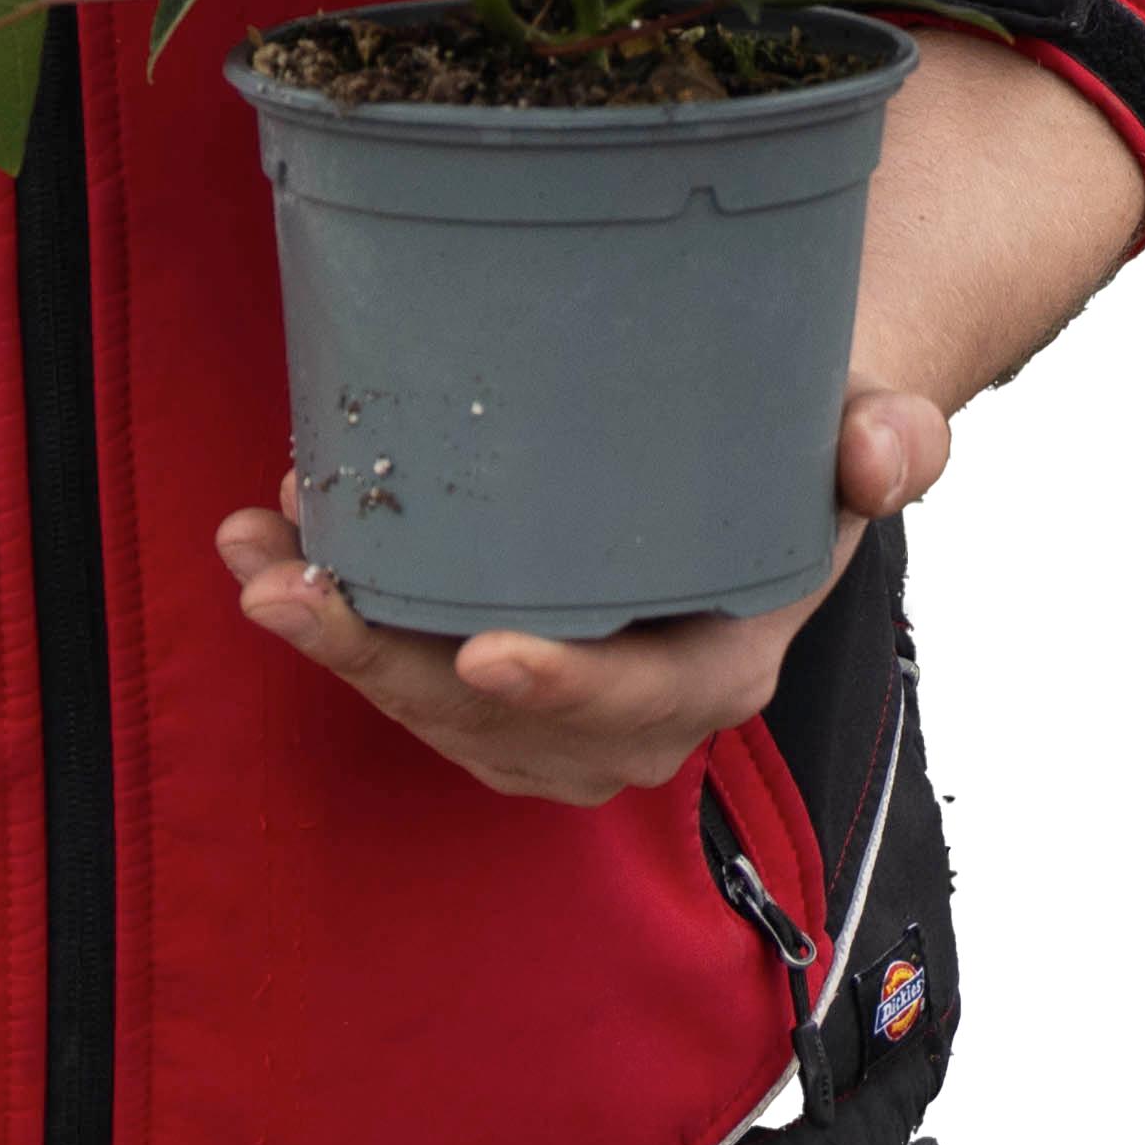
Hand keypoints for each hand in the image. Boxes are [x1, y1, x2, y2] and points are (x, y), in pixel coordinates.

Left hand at [213, 380, 951, 806]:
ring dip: (335, 643)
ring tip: (253, 560)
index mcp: (729, 659)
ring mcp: (560, 717)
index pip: (647, 694)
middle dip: (388, 663)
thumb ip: (892, 438)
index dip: (567, 688)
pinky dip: (336, 626)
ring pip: (434, 709)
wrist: (754, 458)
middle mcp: (638, 713)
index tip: (483, 652)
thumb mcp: (866, 425)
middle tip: (294, 593)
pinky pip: (410, 681)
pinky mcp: (500, 692)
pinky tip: (271, 554)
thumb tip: (883, 451)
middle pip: (502, 719)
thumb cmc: (801, 436)